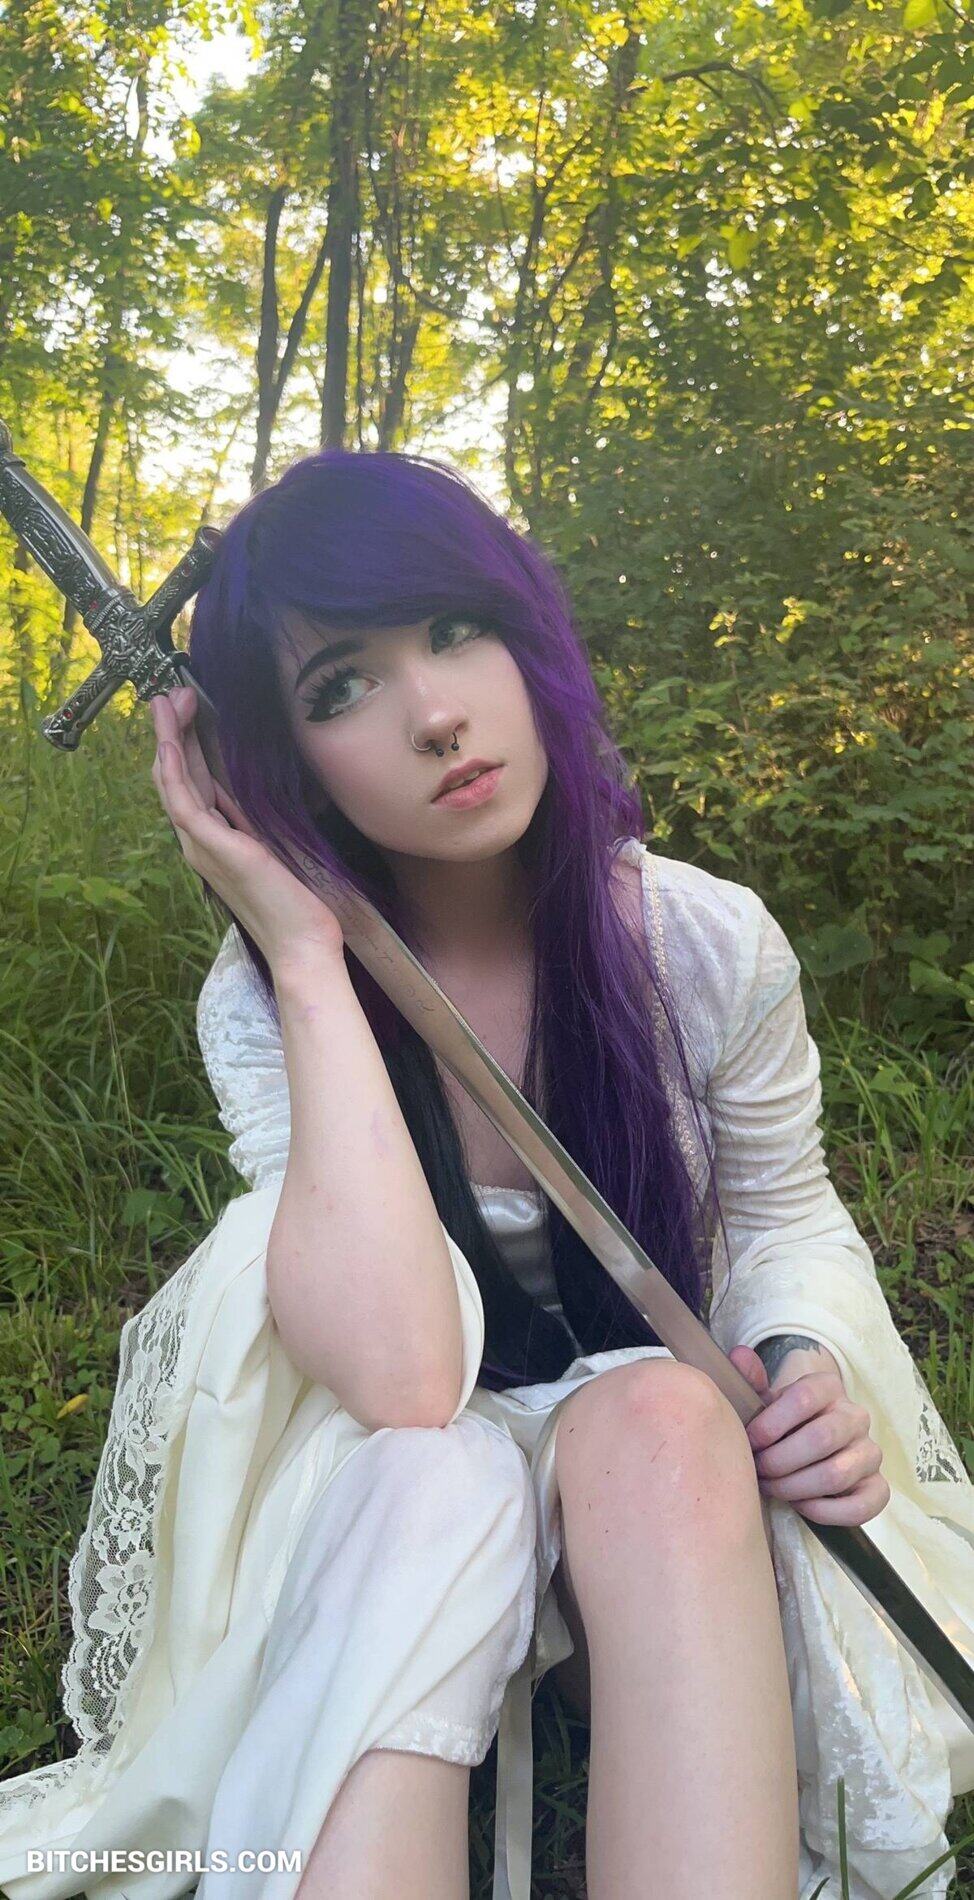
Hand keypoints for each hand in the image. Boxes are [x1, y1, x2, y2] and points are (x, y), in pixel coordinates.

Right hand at [150, 684, 345, 970]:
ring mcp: (203, 847)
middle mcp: (201, 843)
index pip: (192, 785)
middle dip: (174, 732)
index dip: (188, 745)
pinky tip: (172, 744)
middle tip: (173, 695)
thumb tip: (262, 791)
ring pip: (173, 784)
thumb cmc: (300, 904)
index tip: (191, 710)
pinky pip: (184, 803)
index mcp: (216, 842)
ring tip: (166, 703)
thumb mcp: (281, 847)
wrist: (303, 944)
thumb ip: (263, 822)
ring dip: (168, 740)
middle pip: (176, 778)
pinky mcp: (214, 849)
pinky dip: (175, 771)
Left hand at [728, 1343, 890, 1525]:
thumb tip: (739, 1355)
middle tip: (756, 1471)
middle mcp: (856, 1416)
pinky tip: (800, 1505)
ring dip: (794, 1487)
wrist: (807, 1450)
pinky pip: (859, 1506)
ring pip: (836, 1474)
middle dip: (779, 1461)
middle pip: (820, 1439)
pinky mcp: (878, 1487)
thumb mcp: (764, 1401)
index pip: (802, 1399)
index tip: (748, 1442)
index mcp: (828, 1387)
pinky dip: (824, 1512)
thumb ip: (750, 1380)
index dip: (769, 1425)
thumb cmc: (781, 1425)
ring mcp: (870, 1452)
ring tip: (772, 1488)